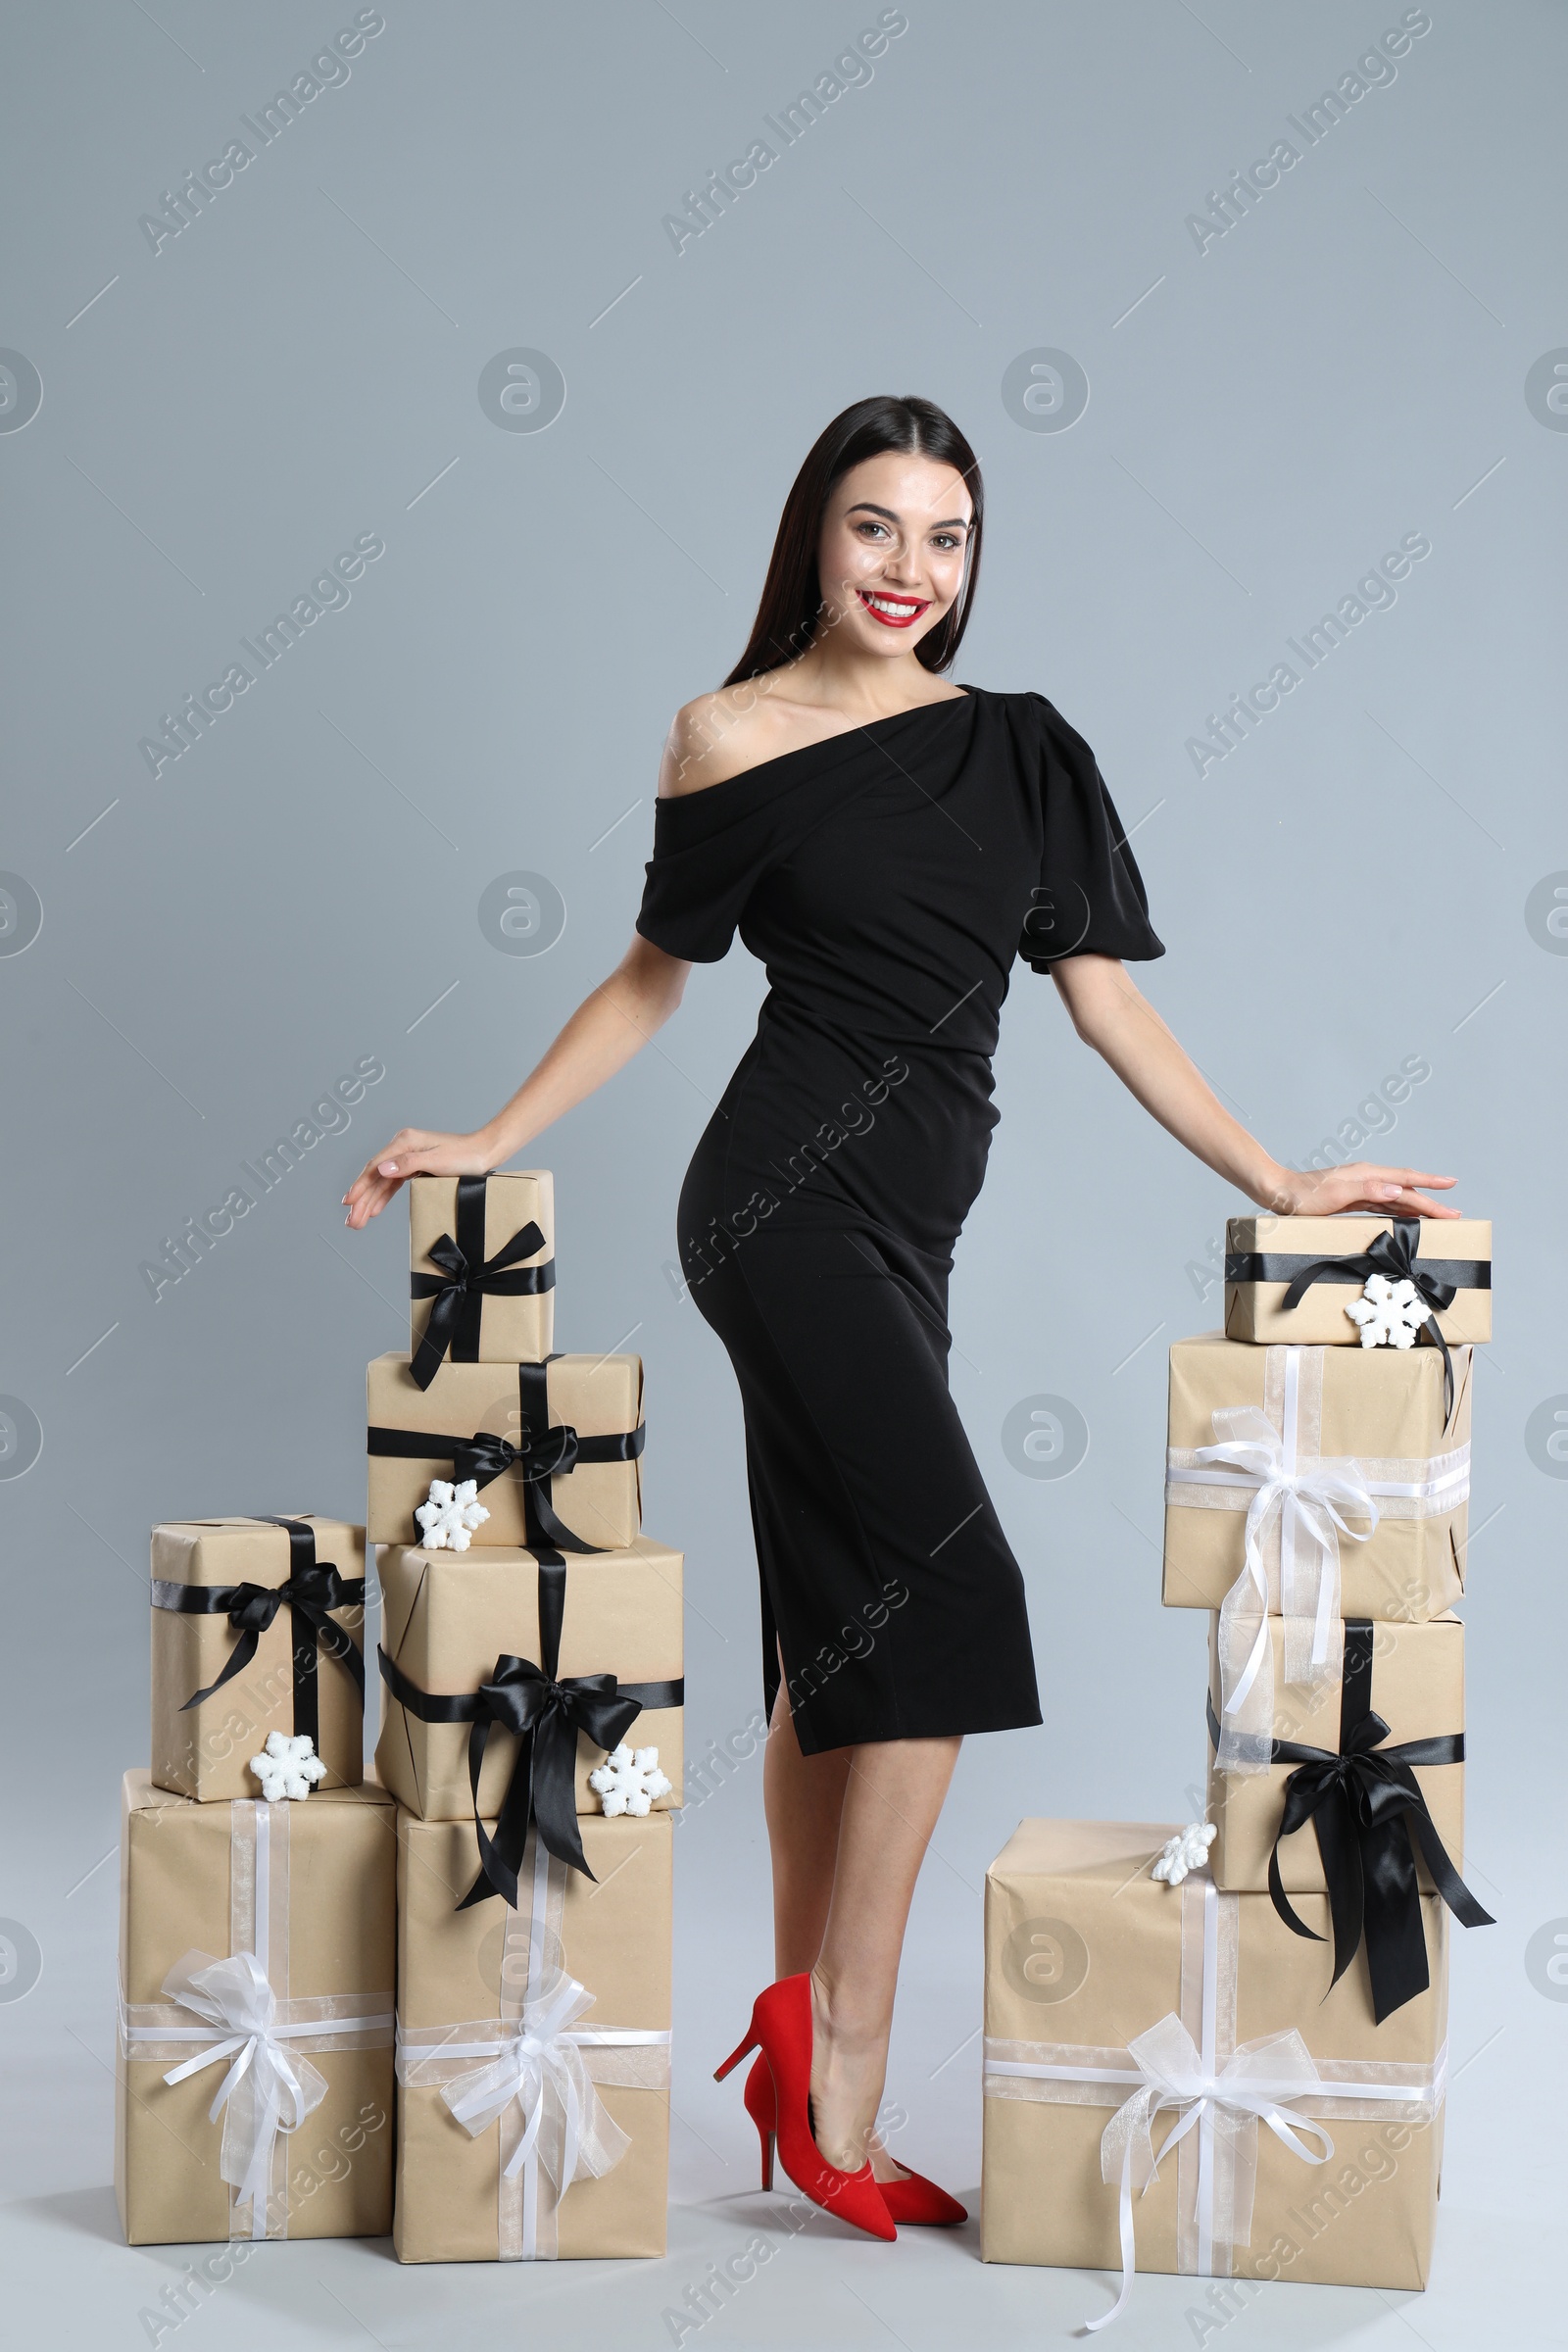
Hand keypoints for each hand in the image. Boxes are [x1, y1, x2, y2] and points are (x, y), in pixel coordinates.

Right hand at [343, 1127, 497, 1228]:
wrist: (485, 1152)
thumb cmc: (465, 1155)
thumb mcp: (437, 1161)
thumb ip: (408, 1164)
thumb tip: (383, 1169)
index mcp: (405, 1142)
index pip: (375, 1167)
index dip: (360, 1186)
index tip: (349, 1203)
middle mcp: (403, 1147)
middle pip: (376, 1176)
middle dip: (362, 1200)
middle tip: (352, 1221)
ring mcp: (409, 1156)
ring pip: (383, 1182)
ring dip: (370, 1201)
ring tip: (358, 1220)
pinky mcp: (416, 1165)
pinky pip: (394, 1183)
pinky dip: (383, 1197)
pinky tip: (375, 1209)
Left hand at [1263, 1164, 1458, 1218]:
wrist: (1278, 1194)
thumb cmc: (1303, 1196)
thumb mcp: (1336, 1194)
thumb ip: (1368, 1190)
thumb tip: (1398, 1189)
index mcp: (1367, 1175)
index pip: (1406, 1179)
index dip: (1430, 1183)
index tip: (1452, 1184)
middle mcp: (1367, 1179)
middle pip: (1407, 1190)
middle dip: (1432, 1201)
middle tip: (1455, 1214)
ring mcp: (1361, 1188)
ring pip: (1398, 1197)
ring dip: (1419, 1206)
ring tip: (1439, 1216)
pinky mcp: (1353, 1199)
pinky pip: (1384, 1204)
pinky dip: (1400, 1209)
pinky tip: (1407, 1216)